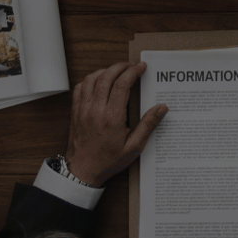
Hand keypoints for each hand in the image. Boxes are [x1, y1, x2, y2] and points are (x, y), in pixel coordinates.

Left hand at [64, 61, 166, 186]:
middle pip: (106, 77)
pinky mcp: (75, 112)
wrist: (82, 171)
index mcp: (111, 117)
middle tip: (131, 66)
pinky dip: (90, 80)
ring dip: (105, 71)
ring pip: (91, 79)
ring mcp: (83, 110)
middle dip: (121, 67)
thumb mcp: (134, 147)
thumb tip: (162, 108)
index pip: (121, 84)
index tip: (141, 67)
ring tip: (117, 72)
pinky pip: (80, 88)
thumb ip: (148, 125)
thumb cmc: (108, 161)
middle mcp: (95, 110)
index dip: (133, 71)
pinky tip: (99, 82)